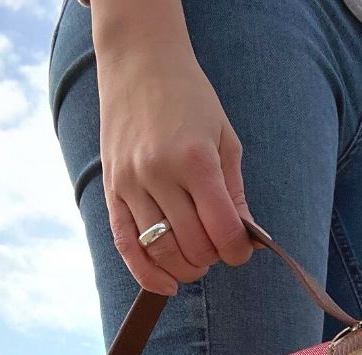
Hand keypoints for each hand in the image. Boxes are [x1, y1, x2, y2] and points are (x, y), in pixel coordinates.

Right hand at [93, 2, 253, 294]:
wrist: (138, 62)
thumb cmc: (189, 98)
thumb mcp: (225, 139)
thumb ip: (236, 193)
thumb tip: (250, 240)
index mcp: (195, 159)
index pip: (222, 230)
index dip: (238, 252)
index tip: (242, 250)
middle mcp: (159, 174)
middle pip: (193, 247)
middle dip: (213, 258)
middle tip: (218, 247)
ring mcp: (131, 184)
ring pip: (161, 252)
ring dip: (186, 270)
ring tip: (197, 261)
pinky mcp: (111, 191)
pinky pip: (126, 247)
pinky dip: (147, 274)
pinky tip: (167, 285)